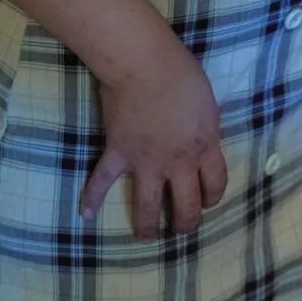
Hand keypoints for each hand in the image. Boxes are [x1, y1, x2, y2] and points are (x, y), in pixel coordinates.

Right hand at [80, 39, 226, 239]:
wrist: (145, 64)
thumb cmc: (182, 73)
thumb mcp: (207, 102)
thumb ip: (204, 127)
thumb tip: (200, 138)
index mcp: (204, 145)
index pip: (216, 183)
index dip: (213, 196)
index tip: (208, 201)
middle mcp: (178, 162)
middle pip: (187, 205)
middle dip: (185, 223)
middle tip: (181, 230)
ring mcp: (146, 161)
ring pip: (148, 206)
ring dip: (147, 226)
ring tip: (146, 237)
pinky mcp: (119, 153)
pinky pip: (103, 181)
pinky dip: (91, 198)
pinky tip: (86, 215)